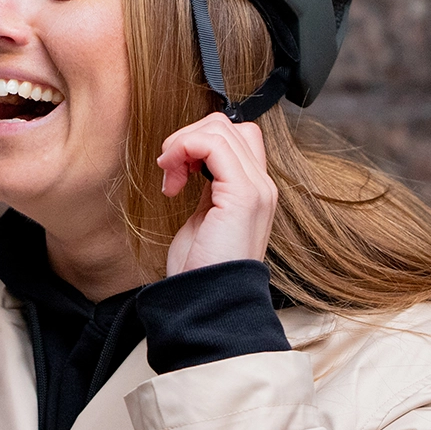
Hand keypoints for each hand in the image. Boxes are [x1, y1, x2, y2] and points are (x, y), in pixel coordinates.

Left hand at [157, 113, 277, 275]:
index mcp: (254, 190)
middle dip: (187, 138)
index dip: (200, 140)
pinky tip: (172, 181)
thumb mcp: (204, 217)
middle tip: (168, 172)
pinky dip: (183, 150)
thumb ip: (208, 186)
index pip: (237, 136)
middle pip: (226, 126)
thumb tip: (193, 159)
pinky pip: (212, 144)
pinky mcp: (242, 194)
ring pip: (218, 129)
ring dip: (182, 144)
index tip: (176, 170)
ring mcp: (256, 189)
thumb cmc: (200, 268)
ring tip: (169, 178)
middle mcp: (262, 186)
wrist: (207, 303)